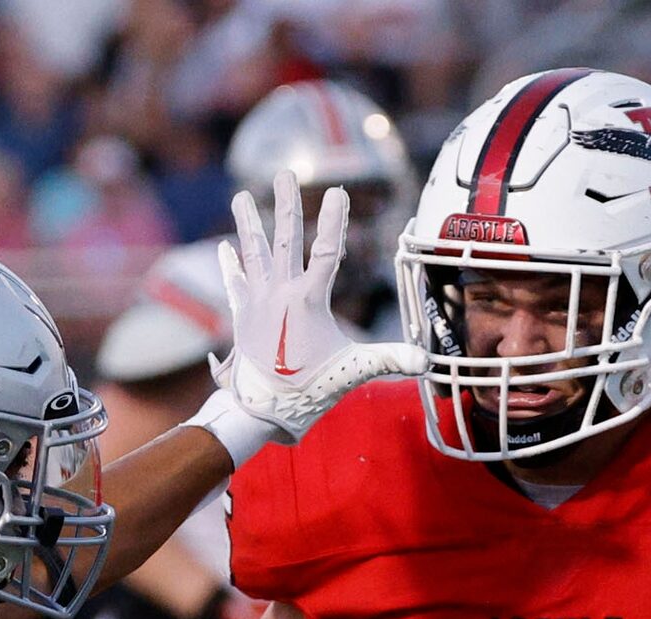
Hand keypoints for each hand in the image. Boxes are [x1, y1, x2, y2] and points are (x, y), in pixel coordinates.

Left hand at [207, 174, 424, 447]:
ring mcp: (257, 302)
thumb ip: (388, 360)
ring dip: (248, 222)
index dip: (335, 220)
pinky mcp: (241, 316)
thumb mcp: (352, 372)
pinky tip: (224, 245)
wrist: (259, 411)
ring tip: (242, 195)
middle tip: (284, 173)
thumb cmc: (308, 390)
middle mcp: (279, 292)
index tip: (338, 191)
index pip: (328, 250)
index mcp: (308, 299)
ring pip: (253, 253)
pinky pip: (234, 282)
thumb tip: (426, 361)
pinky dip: (230, 264)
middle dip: (287, 204)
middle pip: (285, 239)